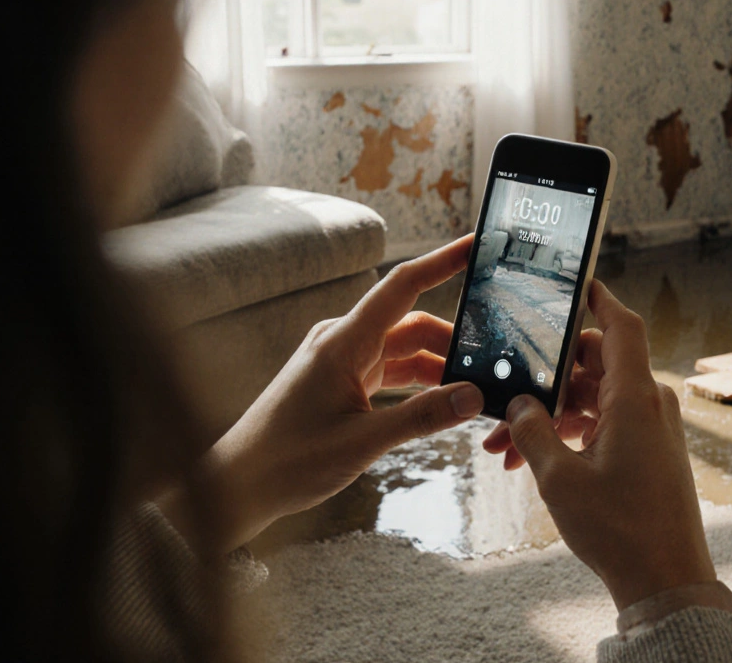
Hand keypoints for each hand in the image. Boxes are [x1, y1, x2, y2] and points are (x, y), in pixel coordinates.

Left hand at [162, 236, 483, 555]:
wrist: (239, 485)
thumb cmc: (287, 460)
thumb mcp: (363, 442)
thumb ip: (422, 417)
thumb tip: (473, 398)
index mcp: (343, 343)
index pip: (403, 287)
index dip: (442, 262)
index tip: (476, 245)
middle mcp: (343, 343)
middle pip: (413, 323)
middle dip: (453, 338)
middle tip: (492, 359)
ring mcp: (341, 362)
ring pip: (405, 350)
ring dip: (438, 366)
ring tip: (473, 388)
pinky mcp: (341, 383)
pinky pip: (391, 371)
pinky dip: (419, 383)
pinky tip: (442, 402)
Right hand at [483, 281, 716, 610]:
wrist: (666, 580)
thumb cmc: (620, 528)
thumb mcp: (559, 478)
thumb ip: (532, 432)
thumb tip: (519, 407)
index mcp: (635, 397)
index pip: (620, 326)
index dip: (597, 298)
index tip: (574, 282)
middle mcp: (648, 404)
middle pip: (594, 364)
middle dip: (544, 380)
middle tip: (504, 396)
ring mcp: (651, 429)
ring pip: (592, 401)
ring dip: (548, 417)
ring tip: (502, 449)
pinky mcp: (648, 453)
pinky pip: (603, 427)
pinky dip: (568, 437)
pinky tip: (527, 464)